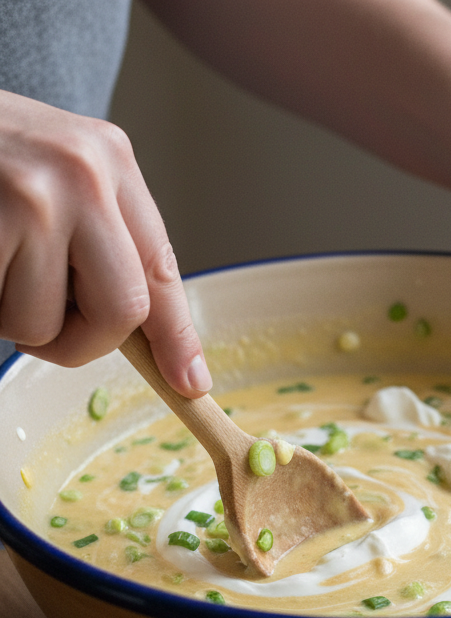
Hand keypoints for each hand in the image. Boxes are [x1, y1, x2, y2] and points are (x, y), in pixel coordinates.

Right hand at [0, 90, 210, 394]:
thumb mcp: (56, 173)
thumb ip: (101, 238)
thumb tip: (142, 332)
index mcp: (111, 160)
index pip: (162, 269)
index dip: (176, 337)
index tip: (190, 382)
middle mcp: (83, 173)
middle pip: (122, 311)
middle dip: (81, 342)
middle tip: (42, 326)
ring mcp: (31, 197)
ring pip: (44, 324)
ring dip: (11, 319)